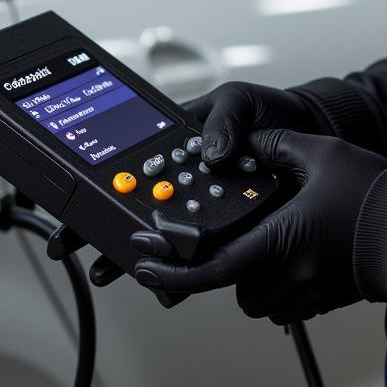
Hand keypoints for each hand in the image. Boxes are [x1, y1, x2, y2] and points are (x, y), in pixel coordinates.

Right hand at [89, 81, 319, 288]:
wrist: (311, 133)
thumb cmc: (270, 112)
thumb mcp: (240, 100)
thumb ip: (222, 118)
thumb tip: (211, 154)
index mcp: (175, 147)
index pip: (127, 170)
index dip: (96, 193)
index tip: (75, 214)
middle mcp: (185, 181)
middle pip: (136, 211)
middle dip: (106, 237)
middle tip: (92, 261)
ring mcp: (206, 206)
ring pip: (165, 237)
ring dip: (140, 258)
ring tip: (122, 275)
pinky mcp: (231, 227)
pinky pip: (207, 250)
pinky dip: (189, 269)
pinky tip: (174, 287)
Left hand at [131, 129, 386, 323]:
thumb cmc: (372, 197)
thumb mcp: (318, 153)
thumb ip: (273, 144)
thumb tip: (248, 141)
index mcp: (275, 243)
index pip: (206, 270)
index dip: (168, 271)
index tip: (142, 264)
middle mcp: (285, 276)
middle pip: (229, 286)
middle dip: (219, 267)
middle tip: (217, 241)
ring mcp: (306, 294)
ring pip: (256, 299)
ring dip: (249, 277)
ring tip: (261, 243)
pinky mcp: (324, 300)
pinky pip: (286, 303)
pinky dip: (279, 286)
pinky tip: (293, 255)